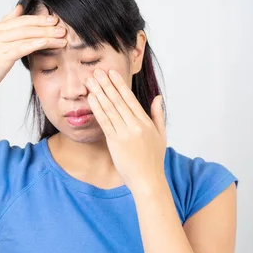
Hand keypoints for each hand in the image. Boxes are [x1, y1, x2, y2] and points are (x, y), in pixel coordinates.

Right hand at [0, 5, 66, 94]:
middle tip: (62, 28)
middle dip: (46, 26)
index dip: (39, 19)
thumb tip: (19, 8)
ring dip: (47, 35)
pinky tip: (48, 42)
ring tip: (61, 37)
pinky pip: (22, 47)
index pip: (21, 20)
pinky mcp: (1, 56)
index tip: (54, 20)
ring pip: (27, 35)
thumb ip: (6, 24)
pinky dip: (36, 43)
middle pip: (26, 26)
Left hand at [86, 69, 166, 190]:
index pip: (130, 99)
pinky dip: (97, 109)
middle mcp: (135, 125)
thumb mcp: (161, 135)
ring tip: (91, 81)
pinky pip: (105, 122)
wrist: (147, 180)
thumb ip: (157, 115)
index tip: (111, 73)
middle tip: (96, 72)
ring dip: (99, 93)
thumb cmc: (153, 160)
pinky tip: (91, 98)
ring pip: (110, 108)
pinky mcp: (115, 142)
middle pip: (118, 100)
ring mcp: (125, 133)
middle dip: (106, 84)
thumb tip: (157, 97)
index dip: (119, 85)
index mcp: (146, 122)